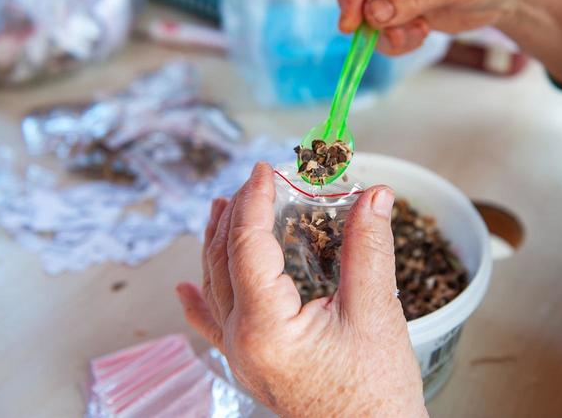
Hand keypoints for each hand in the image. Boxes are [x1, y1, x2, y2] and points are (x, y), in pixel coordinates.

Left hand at [176, 163, 426, 417]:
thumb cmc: (376, 391)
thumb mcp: (376, 311)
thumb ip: (368, 247)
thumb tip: (375, 195)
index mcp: (266, 326)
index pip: (247, 245)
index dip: (255, 200)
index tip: (265, 169)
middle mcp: (242, 341)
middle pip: (223, 261)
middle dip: (236, 214)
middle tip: (255, 181)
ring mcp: (241, 356)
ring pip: (215, 287)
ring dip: (218, 243)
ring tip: (222, 208)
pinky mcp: (251, 366)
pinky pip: (212, 326)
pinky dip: (199, 299)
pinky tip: (185, 288)